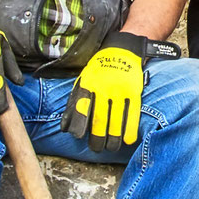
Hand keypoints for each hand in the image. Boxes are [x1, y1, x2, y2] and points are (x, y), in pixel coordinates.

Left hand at [67, 32, 147, 151]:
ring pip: (116, 119)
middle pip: (99, 118)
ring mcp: (119, 90)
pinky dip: (131, 128)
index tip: (79, 137)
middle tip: (97, 148)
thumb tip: (65, 126)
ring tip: (111, 148)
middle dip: (97, 137)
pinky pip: (132, 113)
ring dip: (113, 137)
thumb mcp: (83, 80)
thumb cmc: (99, 69)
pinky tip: (128, 140)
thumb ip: (75, 101)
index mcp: (88, 85)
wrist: (122, 49)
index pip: (82, 109)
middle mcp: (103, 88)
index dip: (80, 125)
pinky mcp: (134, 91)